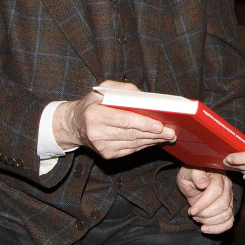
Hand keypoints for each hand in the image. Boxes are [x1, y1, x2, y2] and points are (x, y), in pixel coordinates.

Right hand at [52, 80, 176, 158]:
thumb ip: (124, 90)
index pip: (124, 120)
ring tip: (167, 136)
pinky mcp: (106, 154)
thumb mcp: (104, 89)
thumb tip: (146, 98)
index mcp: (94, 114)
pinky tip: (154, 140)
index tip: (160, 125)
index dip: (144, 124)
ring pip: (133, 144)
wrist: (74, 124)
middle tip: (171, 132)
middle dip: (154, 134)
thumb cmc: (93, 103)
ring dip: (152, 141)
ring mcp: (101, 146)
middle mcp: (96, 132)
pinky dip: (144, 145)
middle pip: (131, 134)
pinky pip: (130, 150)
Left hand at [176, 167, 234, 233]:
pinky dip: (218, 229)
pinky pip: (229, 222)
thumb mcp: (187, 172)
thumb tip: (203, 183)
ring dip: (209, 221)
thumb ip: (195, 174)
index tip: (192, 210)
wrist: (192, 182)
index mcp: (218, 175)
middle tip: (193, 213)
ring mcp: (229, 198)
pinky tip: (205, 228)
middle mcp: (227, 186)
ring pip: (226, 215)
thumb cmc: (189, 176)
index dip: (203, 203)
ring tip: (197, 218)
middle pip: (223, 204)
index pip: (216, 191)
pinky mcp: (229, 208)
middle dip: (205, 213)